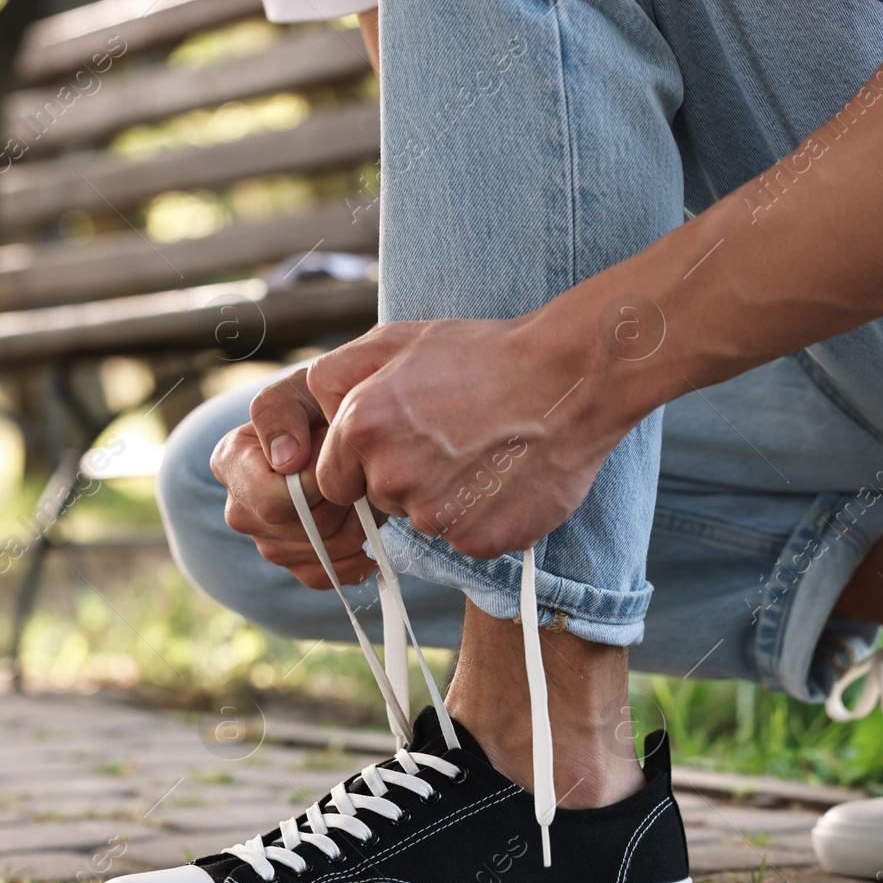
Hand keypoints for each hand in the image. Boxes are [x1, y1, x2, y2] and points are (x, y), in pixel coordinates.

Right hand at [210, 368, 378, 588]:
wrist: (345, 429)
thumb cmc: (320, 404)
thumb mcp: (299, 390)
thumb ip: (281, 412)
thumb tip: (284, 461)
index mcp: (230, 463)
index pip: (274, 501)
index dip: (315, 484)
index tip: (334, 452)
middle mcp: (241, 509)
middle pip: (300, 531)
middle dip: (341, 502)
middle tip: (357, 470)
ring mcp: (267, 542)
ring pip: (320, 554)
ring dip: (356, 525)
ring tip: (362, 490)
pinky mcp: (295, 563)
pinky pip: (328, 576)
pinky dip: (356, 558)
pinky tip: (368, 528)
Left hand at [308, 316, 620, 559]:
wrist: (570, 379)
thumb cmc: (484, 355)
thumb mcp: (397, 342)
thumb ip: (337, 376)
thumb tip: (312, 415)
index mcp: (361, 428)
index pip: (333, 480)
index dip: (365, 463)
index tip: (403, 441)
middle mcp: (391, 475)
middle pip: (379, 501)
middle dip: (405, 478)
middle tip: (452, 439)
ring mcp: (435, 514)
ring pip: (424, 522)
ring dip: (446, 498)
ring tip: (483, 453)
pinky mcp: (477, 540)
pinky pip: (465, 539)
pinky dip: (482, 517)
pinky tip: (504, 477)